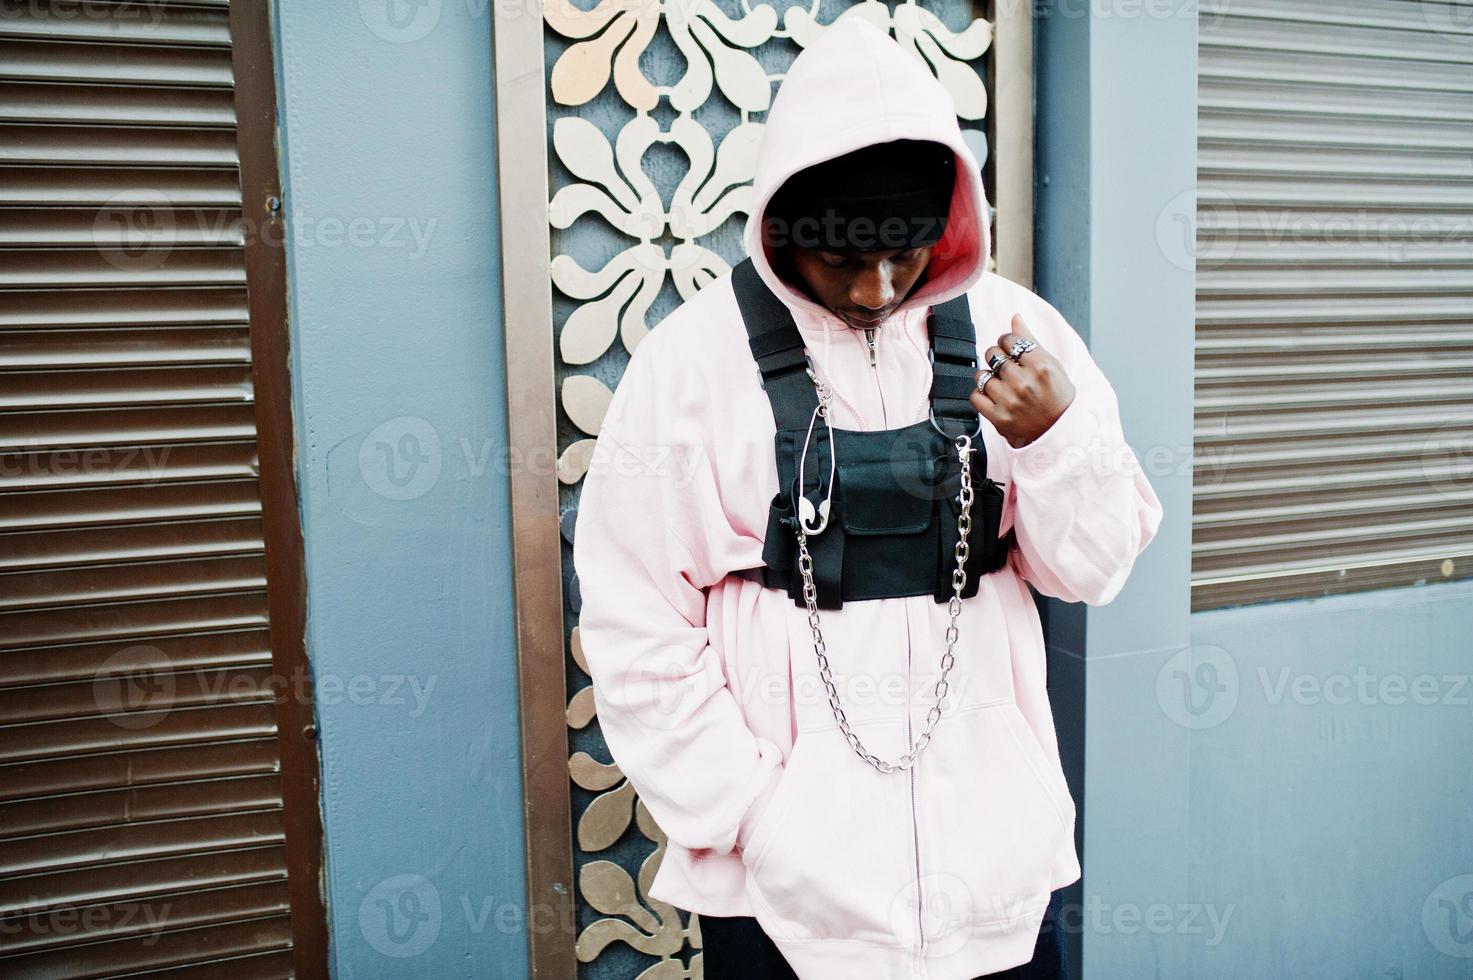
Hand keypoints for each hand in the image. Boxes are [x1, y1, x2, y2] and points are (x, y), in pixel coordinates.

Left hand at [971, 314, 1075, 448]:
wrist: (1060, 431)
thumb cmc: (1058, 395)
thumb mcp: (1051, 364)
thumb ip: (1030, 340)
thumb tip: (1015, 317)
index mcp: (1041, 366)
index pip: (1009, 339)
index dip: (1007, 341)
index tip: (1011, 348)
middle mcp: (1024, 383)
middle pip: (992, 354)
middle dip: (997, 356)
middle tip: (1005, 365)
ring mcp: (1010, 401)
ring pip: (982, 375)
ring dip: (988, 376)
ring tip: (1000, 382)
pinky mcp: (999, 418)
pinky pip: (975, 396)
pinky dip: (980, 394)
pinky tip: (993, 395)